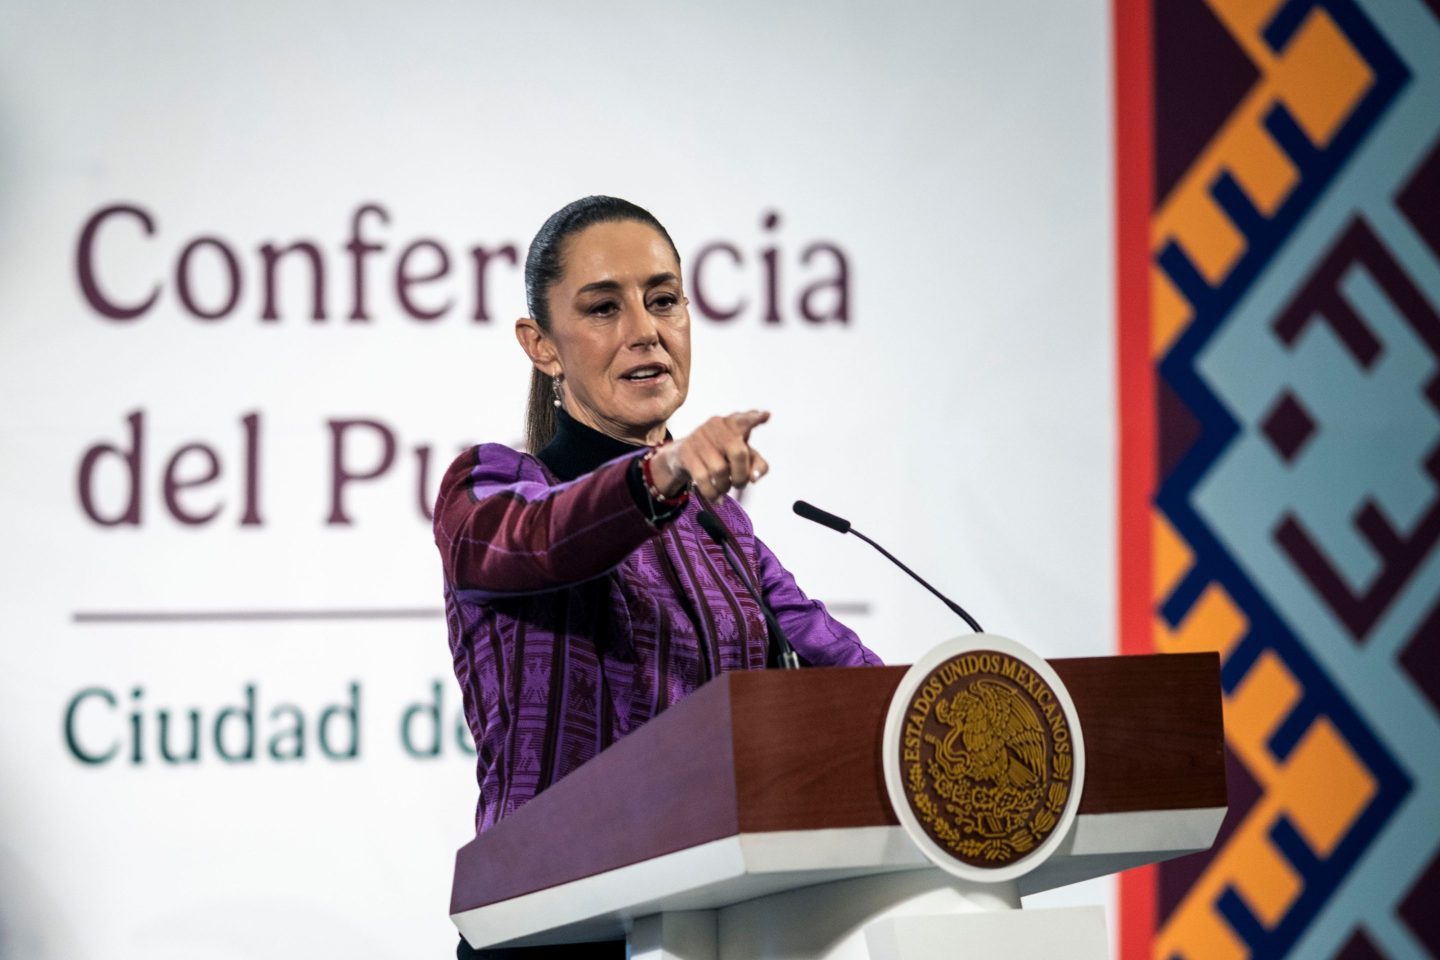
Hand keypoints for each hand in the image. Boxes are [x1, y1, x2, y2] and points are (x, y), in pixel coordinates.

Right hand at [650, 411, 770, 499]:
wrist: (683, 456)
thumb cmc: (719, 453)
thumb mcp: (741, 456)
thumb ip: (756, 464)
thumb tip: (754, 478)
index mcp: (733, 423)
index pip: (744, 420)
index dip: (754, 418)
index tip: (766, 416)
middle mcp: (716, 426)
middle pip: (738, 453)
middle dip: (741, 475)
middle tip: (740, 484)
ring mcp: (700, 437)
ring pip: (720, 470)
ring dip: (725, 486)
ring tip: (725, 488)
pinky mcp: (686, 451)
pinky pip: (703, 478)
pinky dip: (712, 492)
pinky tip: (716, 496)